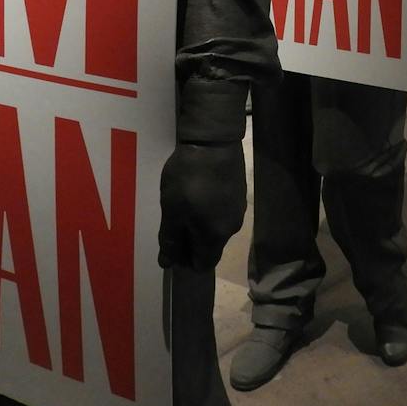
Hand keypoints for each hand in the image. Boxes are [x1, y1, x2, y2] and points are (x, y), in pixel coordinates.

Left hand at [158, 141, 245, 270]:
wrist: (214, 140)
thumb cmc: (189, 178)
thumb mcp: (171, 209)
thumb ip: (170, 238)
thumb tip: (167, 263)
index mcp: (215, 236)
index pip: (203, 265)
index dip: (185, 261)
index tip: (172, 245)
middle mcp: (232, 227)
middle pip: (210, 246)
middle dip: (191, 240)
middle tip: (173, 222)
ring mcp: (238, 208)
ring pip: (216, 228)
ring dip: (200, 224)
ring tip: (184, 203)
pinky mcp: (239, 191)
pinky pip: (222, 211)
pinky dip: (210, 209)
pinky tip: (199, 190)